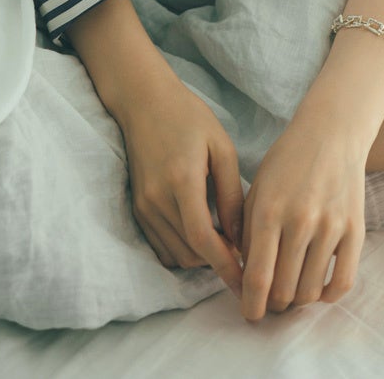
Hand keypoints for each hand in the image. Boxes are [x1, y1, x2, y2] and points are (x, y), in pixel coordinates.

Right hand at [114, 71, 245, 297]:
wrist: (144, 102)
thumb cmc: (189, 118)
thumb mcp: (221, 147)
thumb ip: (232, 194)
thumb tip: (240, 237)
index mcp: (182, 181)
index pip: (203, 239)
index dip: (225, 266)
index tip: (245, 281)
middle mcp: (157, 200)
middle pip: (190, 254)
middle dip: (217, 262)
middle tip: (242, 252)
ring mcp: (144, 207)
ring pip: (176, 255)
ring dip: (201, 258)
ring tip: (224, 242)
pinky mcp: (138, 209)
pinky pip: (162, 247)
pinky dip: (183, 250)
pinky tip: (201, 234)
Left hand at [239, 114, 366, 320]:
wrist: (331, 133)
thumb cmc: (287, 161)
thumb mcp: (257, 188)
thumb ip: (247, 231)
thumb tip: (243, 276)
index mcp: (269, 210)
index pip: (257, 277)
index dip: (250, 305)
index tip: (249, 314)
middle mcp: (300, 221)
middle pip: (284, 290)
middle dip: (273, 305)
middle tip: (270, 302)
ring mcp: (330, 226)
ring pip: (310, 291)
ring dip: (298, 301)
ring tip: (291, 292)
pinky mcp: (355, 230)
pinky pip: (342, 282)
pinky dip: (328, 295)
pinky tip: (318, 287)